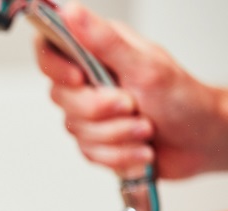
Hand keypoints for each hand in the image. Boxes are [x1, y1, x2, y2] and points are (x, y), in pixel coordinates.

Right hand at [35, 1, 227, 178]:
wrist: (202, 141)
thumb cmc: (184, 99)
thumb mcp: (144, 65)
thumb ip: (104, 41)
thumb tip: (72, 11)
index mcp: (98, 52)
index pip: (49, 49)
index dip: (54, 67)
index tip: (79, 79)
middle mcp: (90, 80)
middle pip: (61, 97)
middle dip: (100, 111)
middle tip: (131, 106)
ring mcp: (91, 112)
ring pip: (76, 129)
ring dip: (117, 135)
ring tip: (145, 129)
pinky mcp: (96, 140)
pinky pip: (88, 153)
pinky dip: (118, 155)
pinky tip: (140, 148)